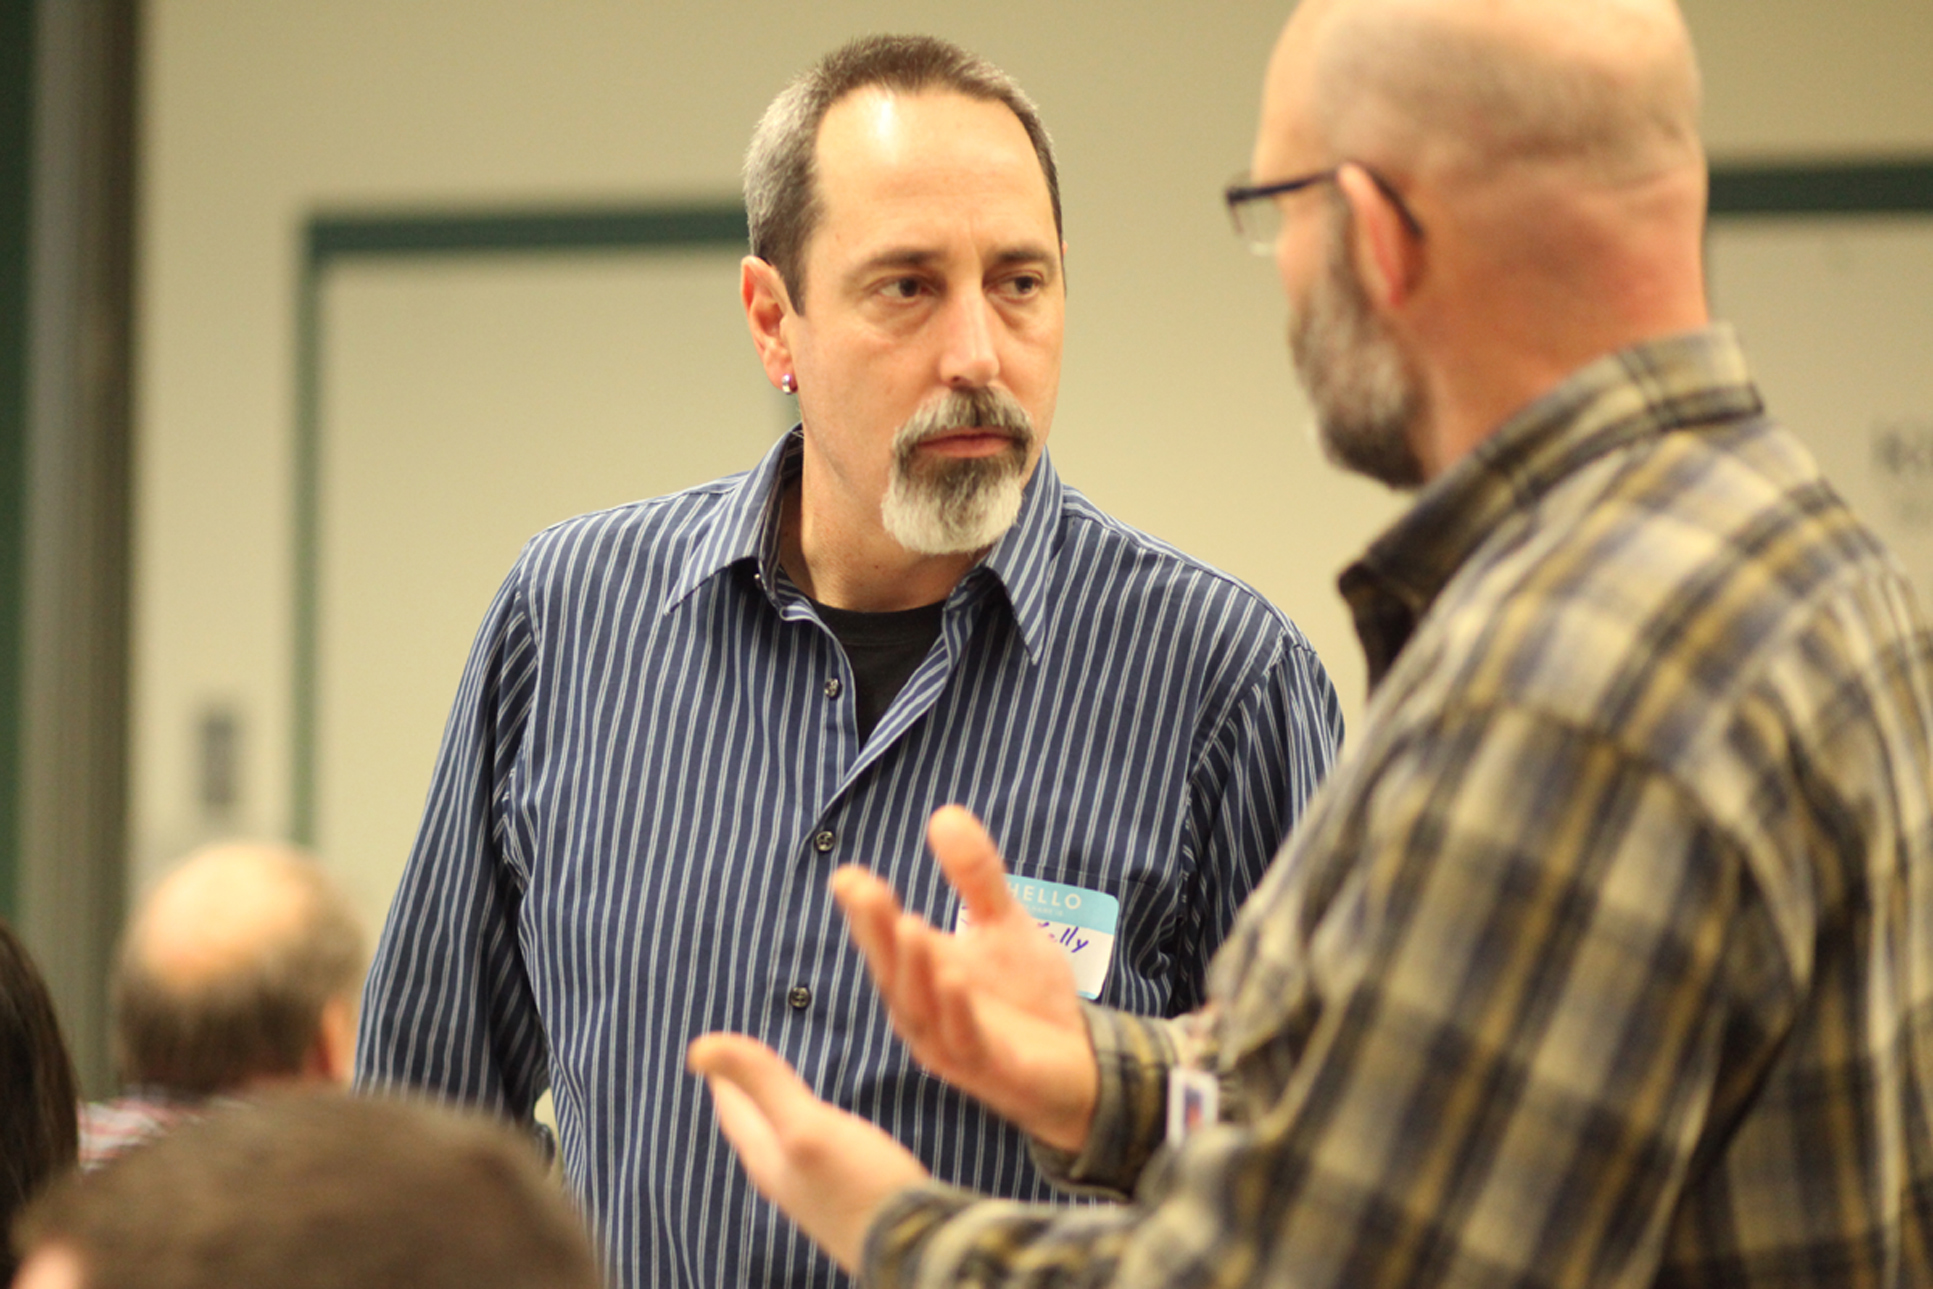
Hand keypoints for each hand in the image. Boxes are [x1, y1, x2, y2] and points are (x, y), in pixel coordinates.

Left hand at [688, 1034, 929, 1273]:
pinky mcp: (844, 1199)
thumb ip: (760, 1083)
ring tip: (774, 1096)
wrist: (909, 1246)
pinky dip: (806, 1134)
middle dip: (743, 1097)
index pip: (732, 1111)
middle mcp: (782, 1179)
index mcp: (766, 1159)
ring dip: (772, 1117)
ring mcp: (813, 1193)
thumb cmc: (857, 1186)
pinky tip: (823, 1136)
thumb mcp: (805, 1126)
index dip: (723, 1076)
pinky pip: (811, 1157)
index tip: (712, 1048)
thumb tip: (697, 1049)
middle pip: (752, 1130)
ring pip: (779, 1146)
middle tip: (738, 1068)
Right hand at [832, 805, 1097, 1153]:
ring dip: (914, 968)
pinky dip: (957, 1011)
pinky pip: (967, 1041)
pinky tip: (955, 977)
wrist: (1078, 1064)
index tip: (848, 877)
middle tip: (863, 890)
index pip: (885, 943)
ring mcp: (953, 1046)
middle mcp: (924, 1014)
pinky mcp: (990, 1069)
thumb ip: (975, 875)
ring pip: (922, 1009)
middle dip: (877, 932)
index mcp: (919, 979)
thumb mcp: (1001, 924)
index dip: (865, 913)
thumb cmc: (1026, 997)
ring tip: (908, 925)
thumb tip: (944, 813)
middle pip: (893, 972)